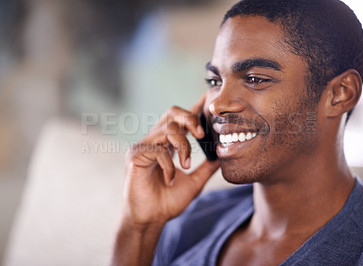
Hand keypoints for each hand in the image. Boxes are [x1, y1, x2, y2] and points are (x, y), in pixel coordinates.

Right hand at [123, 94, 219, 227]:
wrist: (151, 219)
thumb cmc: (168, 201)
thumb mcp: (194, 182)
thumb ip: (206, 168)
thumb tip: (222, 155)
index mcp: (168, 145)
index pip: (181, 120)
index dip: (194, 108)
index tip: (208, 100)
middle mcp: (155, 141)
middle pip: (171, 113)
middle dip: (189, 118)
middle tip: (201, 133)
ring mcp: (144, 147)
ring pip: (167, 130)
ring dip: (182, 147)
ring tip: (186, 165)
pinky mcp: (135, 156)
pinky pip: (157, 150)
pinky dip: (169, 165)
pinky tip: (170, 179)